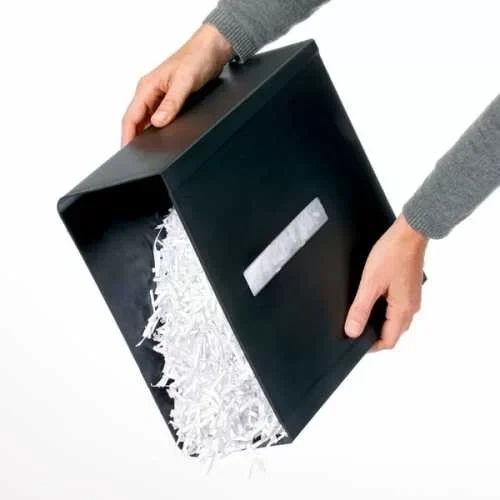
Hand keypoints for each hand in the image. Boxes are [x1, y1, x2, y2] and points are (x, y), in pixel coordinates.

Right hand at [121, 24, 233, 145]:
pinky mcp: (170, 98)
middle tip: (136, 156)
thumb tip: (157, 122)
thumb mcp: (184, 82)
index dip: (127, 135)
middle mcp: (150, 91)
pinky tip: (162, 136)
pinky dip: (158, 127)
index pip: (131, 116)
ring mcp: (159, 95)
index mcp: (147, 86)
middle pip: (136, 120)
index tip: (126, 150)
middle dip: (134, 138)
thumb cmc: (197, 58)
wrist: (212, 49)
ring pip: (147, 119)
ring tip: (147, 150)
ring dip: (145, 133)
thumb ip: (171, 103)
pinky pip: (159, 116)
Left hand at [344, 214, 427, 351]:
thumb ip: (360, 309)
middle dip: (375, 336)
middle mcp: (411, 307)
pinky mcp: (410, 288)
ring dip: (381, 323)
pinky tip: (373, 302)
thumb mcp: (370, 283)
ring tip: (361, 318)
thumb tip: (352, 331)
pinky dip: (386, 311)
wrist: (409, 232)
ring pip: (396, 320)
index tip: (355, 343)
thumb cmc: (393, 253)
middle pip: (394, 332)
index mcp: (403, 310)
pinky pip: (398, 308)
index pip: (389, 341)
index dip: (371, 346)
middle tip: (356, 330)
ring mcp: (412, 297)